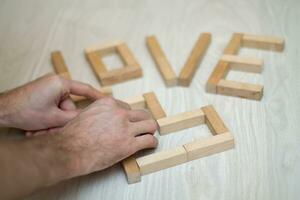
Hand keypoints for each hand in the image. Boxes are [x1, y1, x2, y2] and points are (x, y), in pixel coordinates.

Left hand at [0, 73, 102, 130]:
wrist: (1, 111)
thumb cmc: (24, 111)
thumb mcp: (54, 118)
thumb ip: (75, 118)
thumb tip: (89, 119)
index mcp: (60, 83)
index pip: (85, 89)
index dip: (98, 97)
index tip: (108, 101)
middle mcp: (55, 83)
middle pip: (70, 104)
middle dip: (62, 118)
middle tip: (53, 127)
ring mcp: (48, 88)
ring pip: (60, 109)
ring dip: (53, 120)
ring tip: (40, 127)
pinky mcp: (42, 94)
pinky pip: (53, 107)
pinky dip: (48, 117)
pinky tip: (37, 124)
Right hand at [33, 97, 157, 182]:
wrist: (69, 151)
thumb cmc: (72, 136)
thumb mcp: (86, 115)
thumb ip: (99, 113)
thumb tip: (105, 119)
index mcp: (107, 104)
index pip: (127, 107)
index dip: (129, 117)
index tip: (129, 122)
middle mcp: (119, 113)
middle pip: (141, 114)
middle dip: (143, 121)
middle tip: (144, 127)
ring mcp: (125, 128)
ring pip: (150, 125)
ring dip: (150, 130)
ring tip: (149, 134)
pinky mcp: (129, 144)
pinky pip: (149, 140)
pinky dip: (152, 143)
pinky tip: (150, 145)